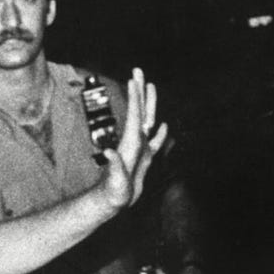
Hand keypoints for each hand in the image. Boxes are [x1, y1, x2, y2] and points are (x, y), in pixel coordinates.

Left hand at [95, 68, 167, 210]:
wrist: (110, 203)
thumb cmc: (112, 193)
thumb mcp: (114, 180)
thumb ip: (113, 166)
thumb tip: (109, 151)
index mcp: (130, 143)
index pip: (134, 114)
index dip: (135, 96)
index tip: (135, 77)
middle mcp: (134, 142)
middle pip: (139, 111)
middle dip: (140, 91)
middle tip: (138, 70)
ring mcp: (139, 150)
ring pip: (148, 121)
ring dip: (150, 104)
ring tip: (151, 87)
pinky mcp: (144, 160)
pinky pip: (155, 143)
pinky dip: (160, 134)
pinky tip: (163, 127)